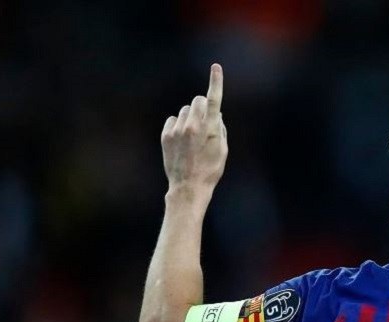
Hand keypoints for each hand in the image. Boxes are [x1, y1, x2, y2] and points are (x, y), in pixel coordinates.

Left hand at [161, 64, 227, 191]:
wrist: (188, 186)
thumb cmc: (210, 170)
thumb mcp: (222, 150)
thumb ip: (219, 128)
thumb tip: (215, 113)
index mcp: (209, 129)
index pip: (213, 100)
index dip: (215, 82)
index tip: (216, 67)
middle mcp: (192, 126)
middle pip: (197, 101)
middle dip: (202, 107)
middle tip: (204, 123)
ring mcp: (177, 130)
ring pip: (185, 111)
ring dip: (190, 118)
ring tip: (192, 138)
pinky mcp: (166, 135)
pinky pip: (173, 120)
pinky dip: (178, 126)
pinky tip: (182, 141)